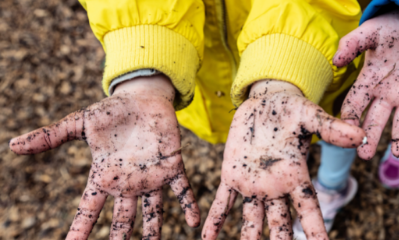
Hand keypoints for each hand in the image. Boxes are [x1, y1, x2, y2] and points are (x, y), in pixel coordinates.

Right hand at [9, 75, 200, 238]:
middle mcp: (128, 183)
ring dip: (155, 231)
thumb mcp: (79, 123)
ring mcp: (152, 177)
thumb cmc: (112, 112)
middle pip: (122, 219)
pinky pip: (182, 189)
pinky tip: (196, 222)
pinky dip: (189, 204)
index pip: (89, 209)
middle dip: (120, 238)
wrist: (142, 98)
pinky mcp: (172, 166)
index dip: (81, 229)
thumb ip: (51, 136)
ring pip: (153, 211)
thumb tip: (13, 145)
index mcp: (105, 176)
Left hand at [202, 80, 364, 239]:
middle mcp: (276, 186)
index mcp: (295, 175)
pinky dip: (215, 220)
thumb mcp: (309, 115)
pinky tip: (206, 238)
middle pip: (280, 223)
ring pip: (251, 219)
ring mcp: (253, 184)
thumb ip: (330, 128)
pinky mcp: (232, 175)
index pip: (308, 209)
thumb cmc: (291, 108)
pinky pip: (223, 202)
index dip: (315, 230)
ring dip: (248, 238)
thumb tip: (359, 135)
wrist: (264, 101)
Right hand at [333, 9, 398, 159]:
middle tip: (364, 154)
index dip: (350, 117)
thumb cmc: (395, 25)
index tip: (347, 131)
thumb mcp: (372, 31)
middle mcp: (388, 94)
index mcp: (371, 81)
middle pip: (376, 120)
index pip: (356, 103)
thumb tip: (335, 61)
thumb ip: (352, 43)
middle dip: (370, 138)